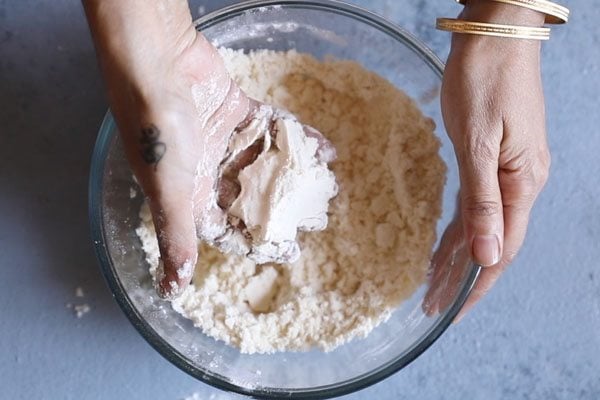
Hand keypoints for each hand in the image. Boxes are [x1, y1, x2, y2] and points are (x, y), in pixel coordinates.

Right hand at [83, 0, 332, 297]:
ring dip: (295, 173)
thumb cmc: (158, 128)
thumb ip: (176, 235)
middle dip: (282, 209)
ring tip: (327, 185)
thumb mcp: (170, 188)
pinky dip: (297, 138)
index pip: (225, 230)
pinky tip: (324, 148)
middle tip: (315, 218)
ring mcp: (223, 139)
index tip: (288, 252)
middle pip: (250, 198)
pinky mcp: (237, 111)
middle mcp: (206, 170)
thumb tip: (172, 289)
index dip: (255, 243)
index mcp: (189, 195)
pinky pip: (273, 129)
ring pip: (266, 163)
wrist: (157, 59)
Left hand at [428, 1, 550, 319]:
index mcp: (521, 185)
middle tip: (432, 305)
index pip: (500, 250)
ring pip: (481, 227)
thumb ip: (485, 202)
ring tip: (432, 284)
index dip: (476, 284)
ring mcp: (507, 173)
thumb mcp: (481, 144)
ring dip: (457, 257)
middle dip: (461, 278)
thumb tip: (490, 256)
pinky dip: (459, 229)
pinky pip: (475, 205)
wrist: (496, 36)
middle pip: (490, 245)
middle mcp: (518, 185)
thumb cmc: (488, 82)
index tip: (452, 311)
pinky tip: (447, 243)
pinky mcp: (493, 160)